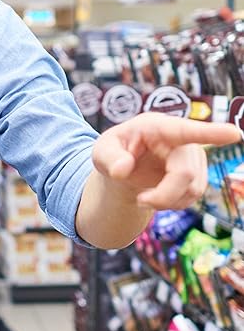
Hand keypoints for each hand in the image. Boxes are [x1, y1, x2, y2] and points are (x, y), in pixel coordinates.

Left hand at [92, 115, 239, 207]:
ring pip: (192, 189)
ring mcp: (193, 156)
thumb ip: (108, 158)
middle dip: (164, 195)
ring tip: (144, 196)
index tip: (234, 134)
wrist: (124, 167)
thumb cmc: (113, 153)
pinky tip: (158, 196)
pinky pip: (193, 196)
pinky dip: (173, 203)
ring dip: (166, 201)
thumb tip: (122, 170)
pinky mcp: (198, 173)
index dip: (211, 133)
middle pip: (185, 174)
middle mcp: (180, 139)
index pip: (184, 130)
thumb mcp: (100, 152)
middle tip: (140, 202)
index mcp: (156, 127)